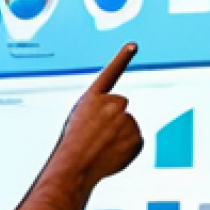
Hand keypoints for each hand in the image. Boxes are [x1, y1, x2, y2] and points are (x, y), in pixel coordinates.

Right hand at [62, 44, 143, 185]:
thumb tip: (119, 118)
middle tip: (99, 135)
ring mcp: (127, 119)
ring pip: (128, 126)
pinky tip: (112, 153)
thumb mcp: (78, 120)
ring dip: (119, 136)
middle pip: (121, 107)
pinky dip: (127, 148)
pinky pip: (135, 141)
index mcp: (94, 97)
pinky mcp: (137, 136)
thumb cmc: (73, 145)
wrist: (75, 165)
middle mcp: (113, 103)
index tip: (133, 45)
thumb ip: (98, 111)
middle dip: (114, 119)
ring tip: (102, 146)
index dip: (122, 58)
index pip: (111, 72)